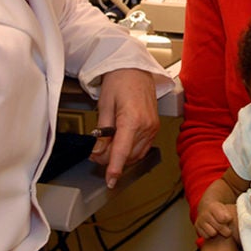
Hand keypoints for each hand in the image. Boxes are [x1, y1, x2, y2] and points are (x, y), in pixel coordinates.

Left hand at [91, 68, 158, 187]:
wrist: (135, 68)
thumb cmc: (120, 80)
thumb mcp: (104, 105)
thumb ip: (102, 132)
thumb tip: (97, 151)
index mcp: (133, 119)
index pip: (121, 151)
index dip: (114, 169)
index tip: (110, 181)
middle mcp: (146, 125)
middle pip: (127, 155)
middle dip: (110, 159)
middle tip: (95, 154)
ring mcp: (153, 127)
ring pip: (135, 154)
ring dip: (120, 157)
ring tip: (105, 149)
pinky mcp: (154, 127)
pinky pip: (142, 148)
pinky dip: (130, 151)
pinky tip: (120, 146)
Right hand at [195, 202, 237, 239]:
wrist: (206, 207)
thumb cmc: (221, 210)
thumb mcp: (227, 207)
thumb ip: (234, 210)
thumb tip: (236, 217)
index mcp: (213, 207)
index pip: (224, 218)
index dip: (228, 220)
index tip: (230, 220)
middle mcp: (205, 213)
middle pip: (219, 227)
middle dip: (226, 230)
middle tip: (228, 229)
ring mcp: (200, 220)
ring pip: (212, 233)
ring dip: (217, 233)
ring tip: (219, 229)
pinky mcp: (196, 227)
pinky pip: (206, 236)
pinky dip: (210, 235)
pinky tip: (213, 230)